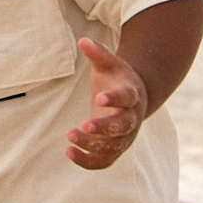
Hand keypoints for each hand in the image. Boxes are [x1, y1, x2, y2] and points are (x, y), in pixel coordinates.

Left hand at [67, 37, 149, 169]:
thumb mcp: (109, 63)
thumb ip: (97, 53)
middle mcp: (132, 119)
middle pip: (122, 127)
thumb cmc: (116, 78)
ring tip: (69, 135)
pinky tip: (68, 152)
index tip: (98, 98)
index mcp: (132, 95)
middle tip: (83, 125)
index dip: (115, 99)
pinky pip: (104, 161)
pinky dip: (88, 161)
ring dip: (92, 145)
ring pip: (112, 147)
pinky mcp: (115, 149)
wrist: (133, 99)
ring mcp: (125, 137)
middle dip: (104, 128)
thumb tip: (82, 41)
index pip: (127, 98)